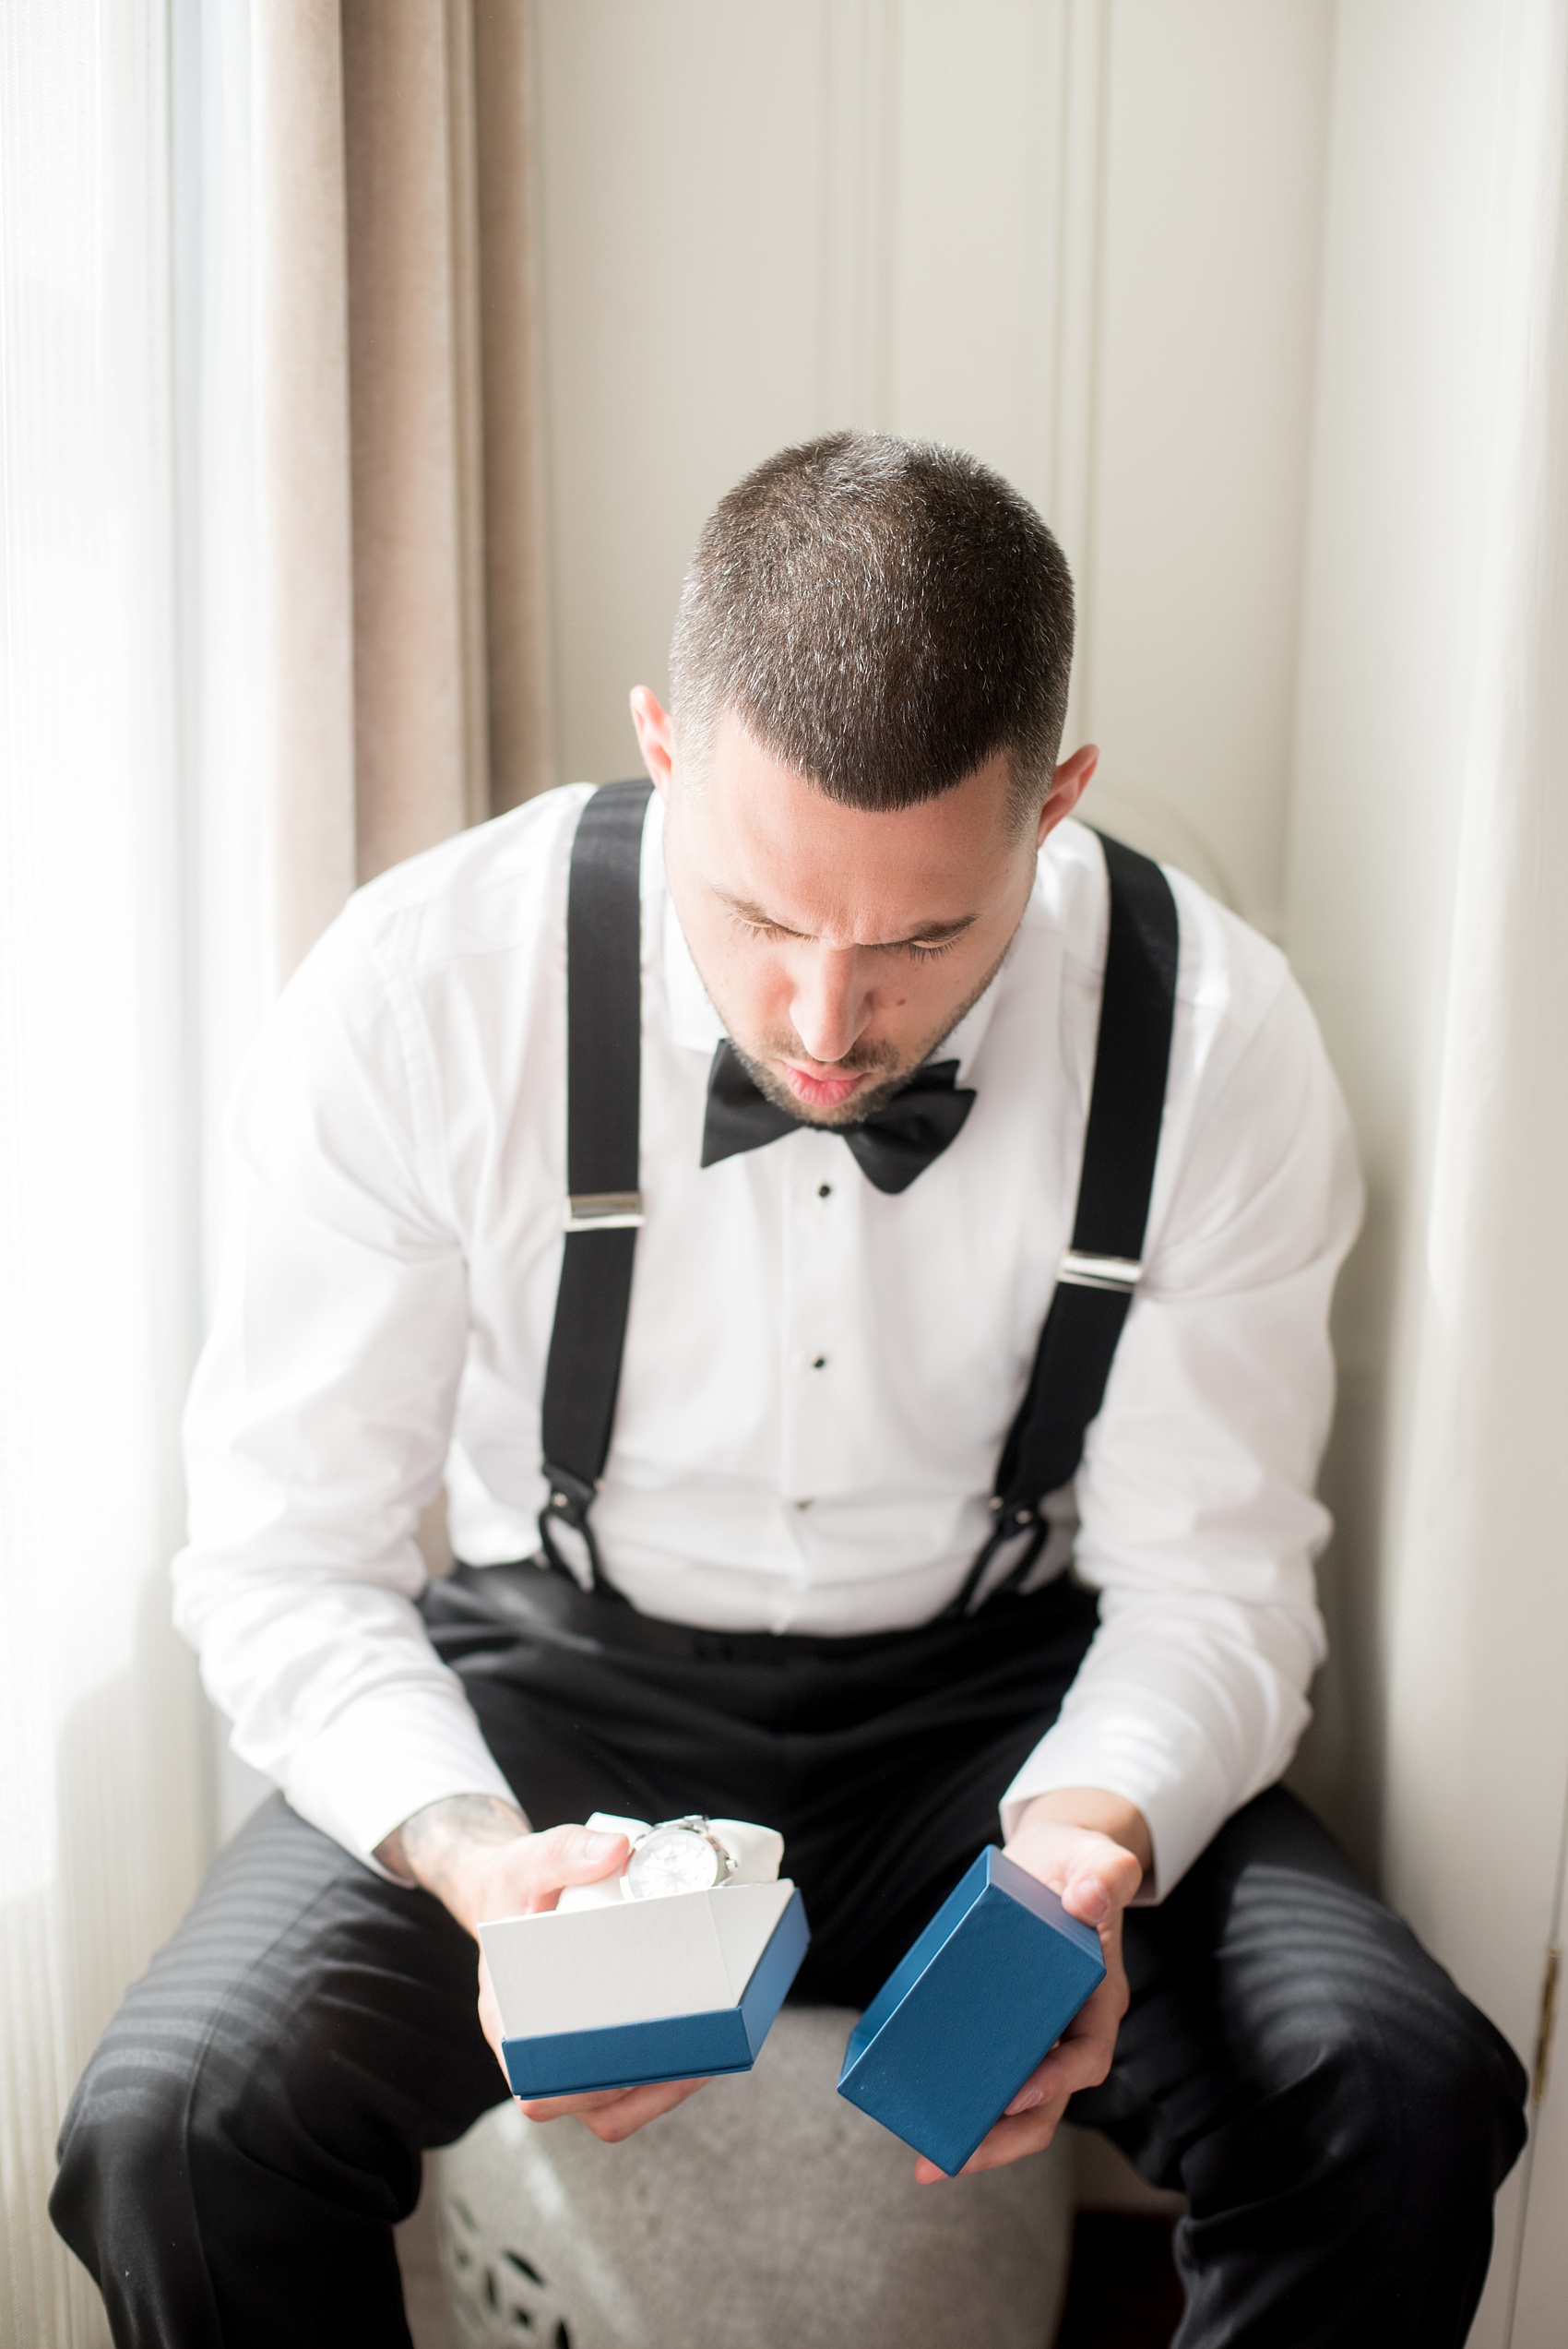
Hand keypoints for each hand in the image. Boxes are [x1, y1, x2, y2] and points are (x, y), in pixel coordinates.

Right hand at [376, 1794, 710, 2139]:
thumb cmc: (515, 1885)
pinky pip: (624, 2086)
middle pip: (581, 2102)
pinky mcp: (592, 2044)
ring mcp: (563, 2053)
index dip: (582, 2088)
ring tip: (704, 2057)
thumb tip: (616, 1850)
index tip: (629, 2064)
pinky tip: (698, 2045)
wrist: (510, 1890)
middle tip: (689, 2057)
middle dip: (636, 2093)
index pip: (535, 2082)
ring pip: (608, 2107)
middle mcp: (532, 2048)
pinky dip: (659, 2078)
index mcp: (505, 2018)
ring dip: (656, 2094)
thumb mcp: (529, 1860)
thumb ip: (565, 1851)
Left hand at [912, 1787, 1148, 2183]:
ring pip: (1015, 2102)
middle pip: (1046, 2103)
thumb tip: (1087, 1902)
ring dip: (977, 2136)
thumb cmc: (1082, 1865)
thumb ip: (1104, 1875)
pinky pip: (985, 2068)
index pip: (1087, 2056)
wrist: (1059, 1861)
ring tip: (925, 2159)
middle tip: (950, 2160)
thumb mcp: (1100, 1860)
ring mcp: (1037, 2033)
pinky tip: (914, 2107)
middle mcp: (1071, 2028)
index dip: (1056, 2082)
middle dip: (1004, 2140)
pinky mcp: (1004, 2024)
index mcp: (1100, 2001)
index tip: (1017, 2094)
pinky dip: (958, 2094)